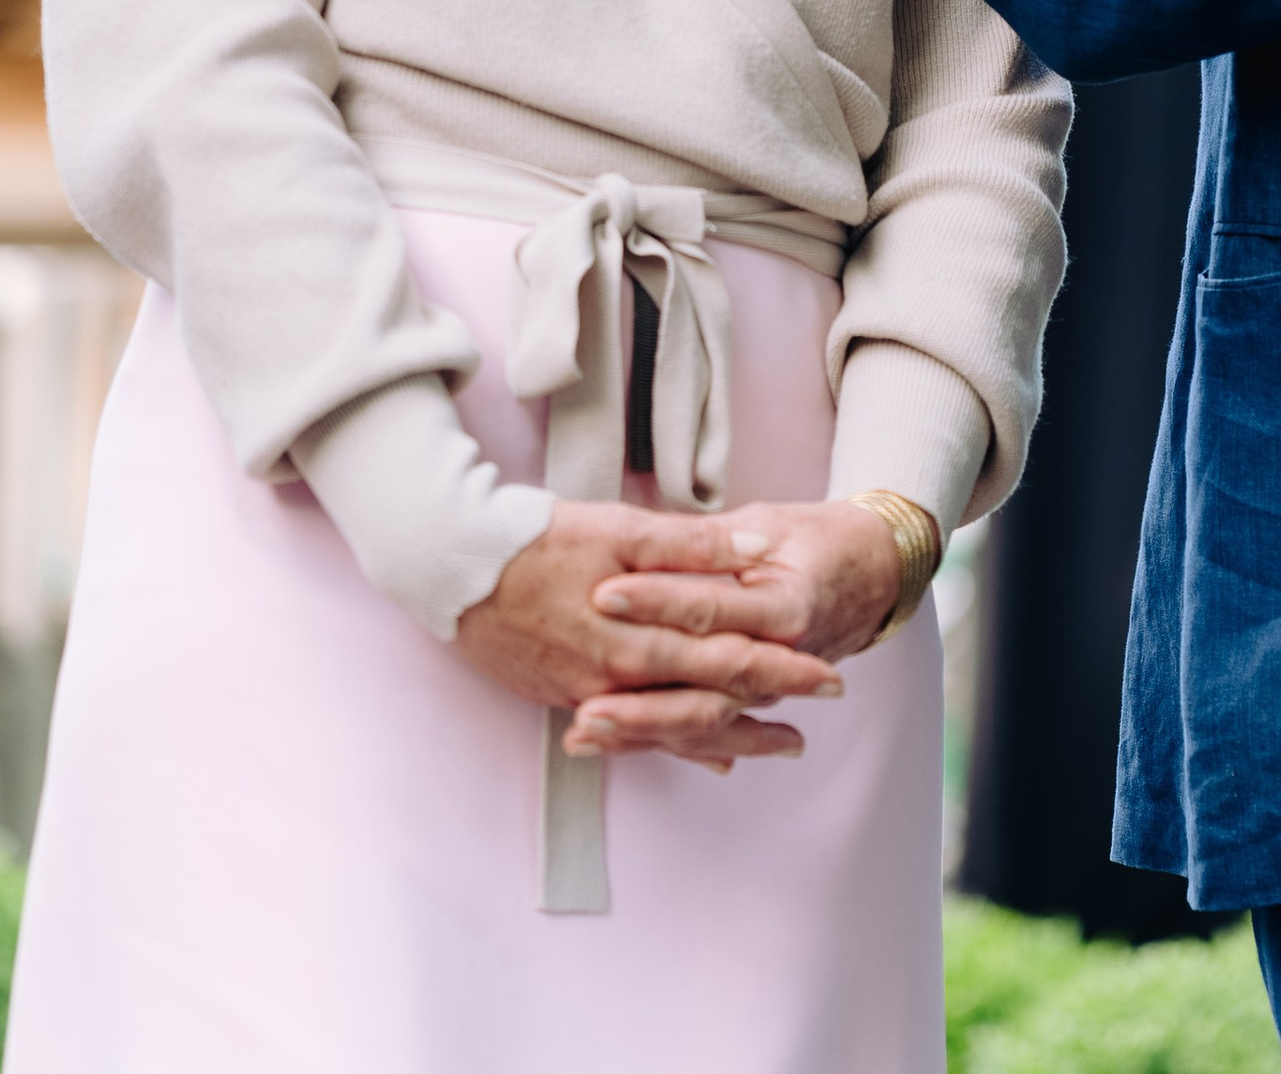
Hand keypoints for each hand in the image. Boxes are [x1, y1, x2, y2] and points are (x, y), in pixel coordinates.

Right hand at [451, 499, 850, 773]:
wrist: (453, 567)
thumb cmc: (540, 538)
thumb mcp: (621, 528)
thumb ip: (694, 547)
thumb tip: (760, 554)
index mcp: (641, 637)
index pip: (728, 659)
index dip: (782, 668)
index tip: (827, 675)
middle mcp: (620, 679)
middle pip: (709, 705)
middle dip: (768, 710)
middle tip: (818, 711)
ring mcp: (590, 694)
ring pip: (673, 728)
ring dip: (726, 737)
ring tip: (771, 748)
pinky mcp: (566, 696)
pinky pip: (634, 731)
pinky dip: (673, 741)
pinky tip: (699, 752)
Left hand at [565, 498, 912, 763]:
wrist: (872, 574)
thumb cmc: (813, 541)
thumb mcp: (769, 525)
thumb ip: (711, 542)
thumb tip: (652, 541)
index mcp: (784, 606)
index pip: (709, 607)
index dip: (656, 600)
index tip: (604, 593)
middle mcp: (776, 657)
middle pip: (701, 684)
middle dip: (640, 699)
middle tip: (583, 703)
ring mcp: (763, 687)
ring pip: (697, 720)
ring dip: (639, 730)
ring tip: (582, 732)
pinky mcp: (747, 700)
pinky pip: (699, 729)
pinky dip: (650, 739)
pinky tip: (601, 745)